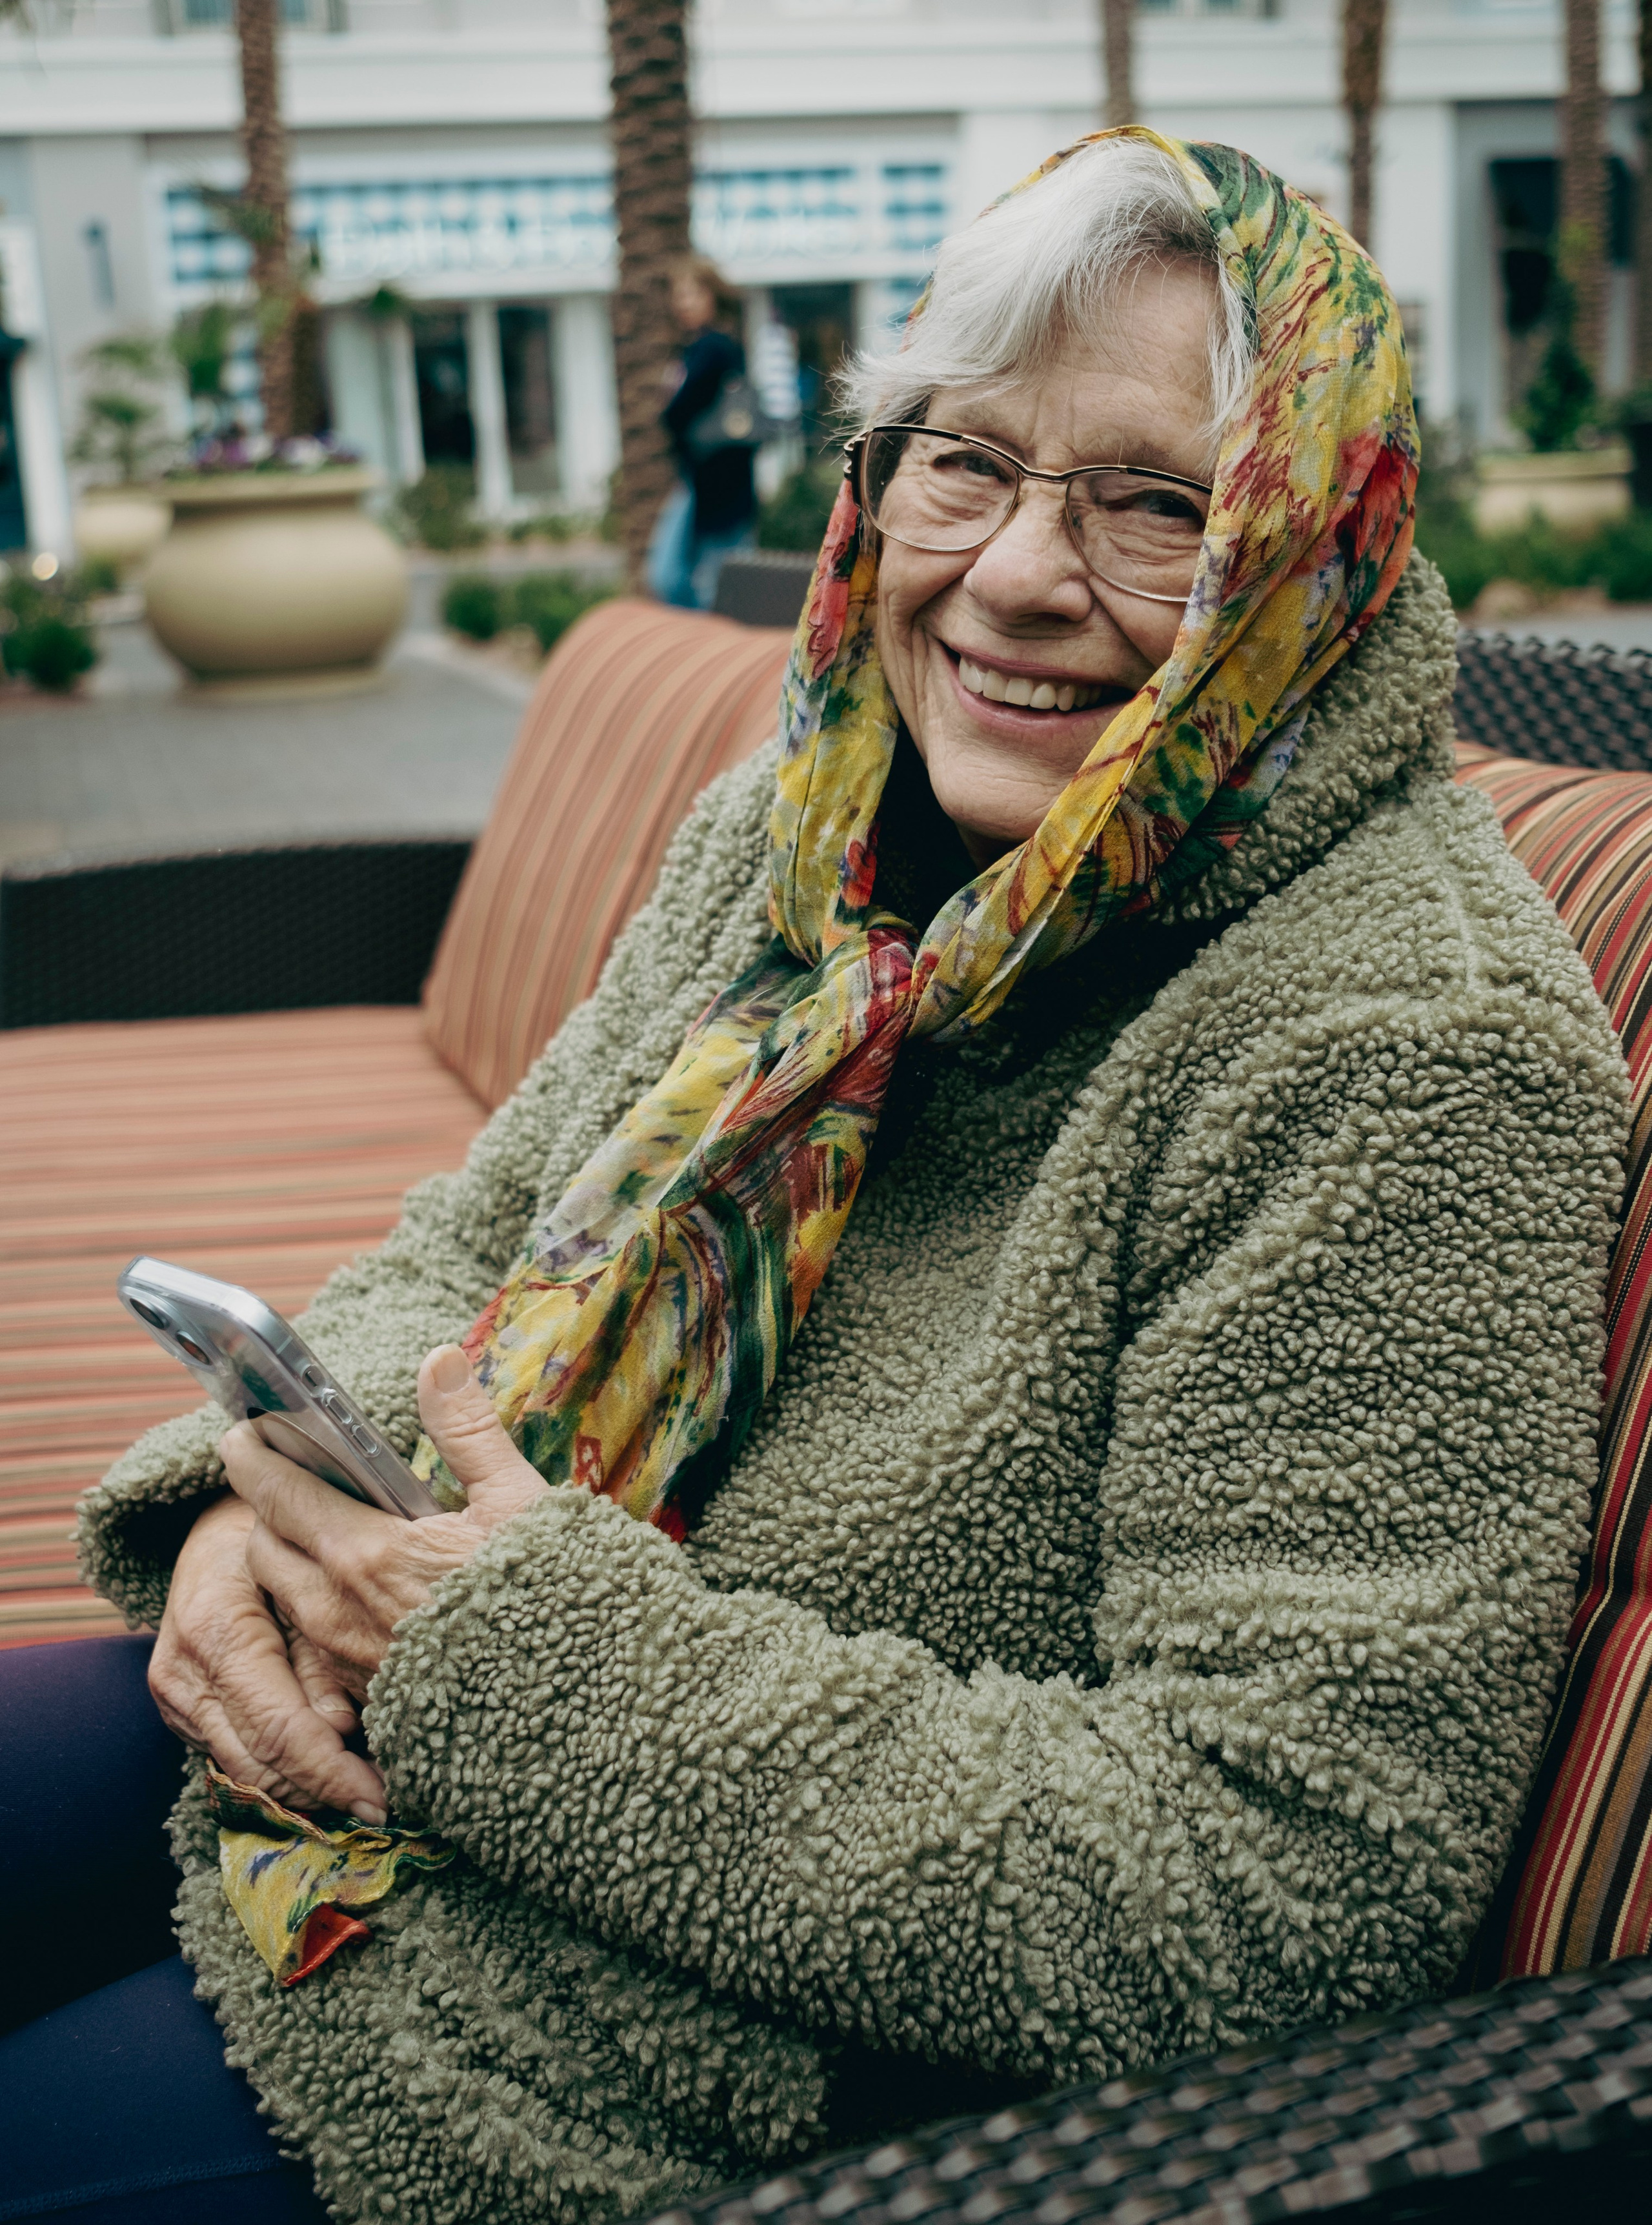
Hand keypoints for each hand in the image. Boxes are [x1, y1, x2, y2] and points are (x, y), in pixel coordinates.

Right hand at [149, 1490, 389, 1820]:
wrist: (221, 1531)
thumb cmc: (279, 1540)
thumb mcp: (310, 1579)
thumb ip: (321, 1650)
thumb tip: (338, 1727)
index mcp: (218, 1630)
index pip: (278, 1728)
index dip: (330, 1772)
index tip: (380, 1799)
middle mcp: (185, 1672)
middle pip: (258, 1763)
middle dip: (322, 1792)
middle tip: (384, 1807)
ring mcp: (176, 1697)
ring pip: (243, 1772)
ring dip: (303, 1792)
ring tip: (363, 1799)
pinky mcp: (181, 1711)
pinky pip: (233, 1757)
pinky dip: (280, 1772)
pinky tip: (327, 1777)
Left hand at [222, 1344, 547, 1696]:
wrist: (565, 1705)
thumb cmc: (546, 1600)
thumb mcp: (515, 1500)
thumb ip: (466, 1429)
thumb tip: (438, 1359)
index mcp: (364, 1553)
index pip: (278, 1493)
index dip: (254, 1457)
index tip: (242, 1433)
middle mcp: (337, 1610)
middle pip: (263, 1548)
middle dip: (266, 1511)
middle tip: (287, 1484)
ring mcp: (344, 1661)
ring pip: (284, 1599)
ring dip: (289, 1562)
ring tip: (321, 1537)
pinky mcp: (363, 1698)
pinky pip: (312, 1646)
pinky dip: (317, 1612)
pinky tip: (359, 1600)